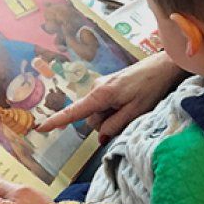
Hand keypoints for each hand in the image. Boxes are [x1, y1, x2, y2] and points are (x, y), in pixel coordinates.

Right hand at [36, 51, 185, 139]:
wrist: (163, 66)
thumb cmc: (151, 87)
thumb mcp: (134, 112)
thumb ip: (115, 126)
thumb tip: (101, 137)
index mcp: (101, 94)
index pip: (74, 112)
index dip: (57, 121)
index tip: (40, 128)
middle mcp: (97, 88)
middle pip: (91, 118)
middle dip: (106, 124)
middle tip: (128, 115)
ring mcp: (102, 86)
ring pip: (99, 113)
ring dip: (112, 116)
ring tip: (132, 106)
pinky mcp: (109, 86)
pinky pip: (105, 105)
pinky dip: (114, 110)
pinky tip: (130, 103)